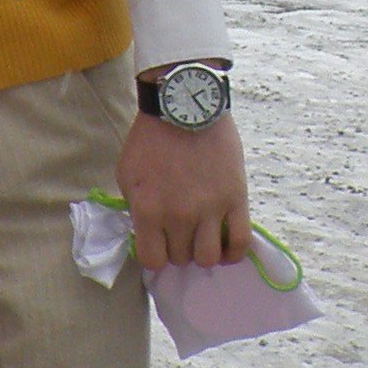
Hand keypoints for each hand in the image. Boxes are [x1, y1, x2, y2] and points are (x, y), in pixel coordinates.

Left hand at [116, 110, 252, 270]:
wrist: (185, 107)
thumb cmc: (150, 139)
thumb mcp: (126, 174)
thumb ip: (134, 208)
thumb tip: (145, 234)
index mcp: (148, 210)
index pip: (153, 260)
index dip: (156, 254)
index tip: (158, 243)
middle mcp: (179, 216)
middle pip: (181, 258)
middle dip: (178, 248)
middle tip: (179, 231)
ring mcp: (211, 210)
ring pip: (209, 257)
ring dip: (203, 251)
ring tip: (201, 236)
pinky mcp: (237, 200)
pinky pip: (241, 243)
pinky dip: (233, 253)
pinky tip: (225, 246)